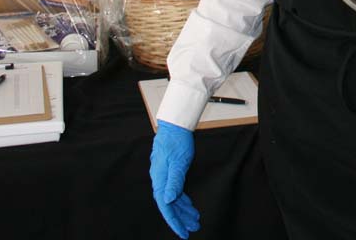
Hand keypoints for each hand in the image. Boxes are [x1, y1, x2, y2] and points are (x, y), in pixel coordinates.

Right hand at [150, 120, 200, 238]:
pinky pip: (176, 191)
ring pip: (174, 199)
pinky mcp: (169, 172)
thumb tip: (169, 199)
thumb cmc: (177, 141)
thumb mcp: (179, 162)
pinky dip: (183, 200)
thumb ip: (174, 181)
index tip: (183, 233)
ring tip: (195, 219)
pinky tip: (190, 205)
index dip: (175, 222)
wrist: (175, 126)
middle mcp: (160, 180)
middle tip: (193, 228)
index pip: (166, 207)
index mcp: (160, 180)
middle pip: (170, 206)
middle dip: (181, 219)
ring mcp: (164, 176)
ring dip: (184, 210)